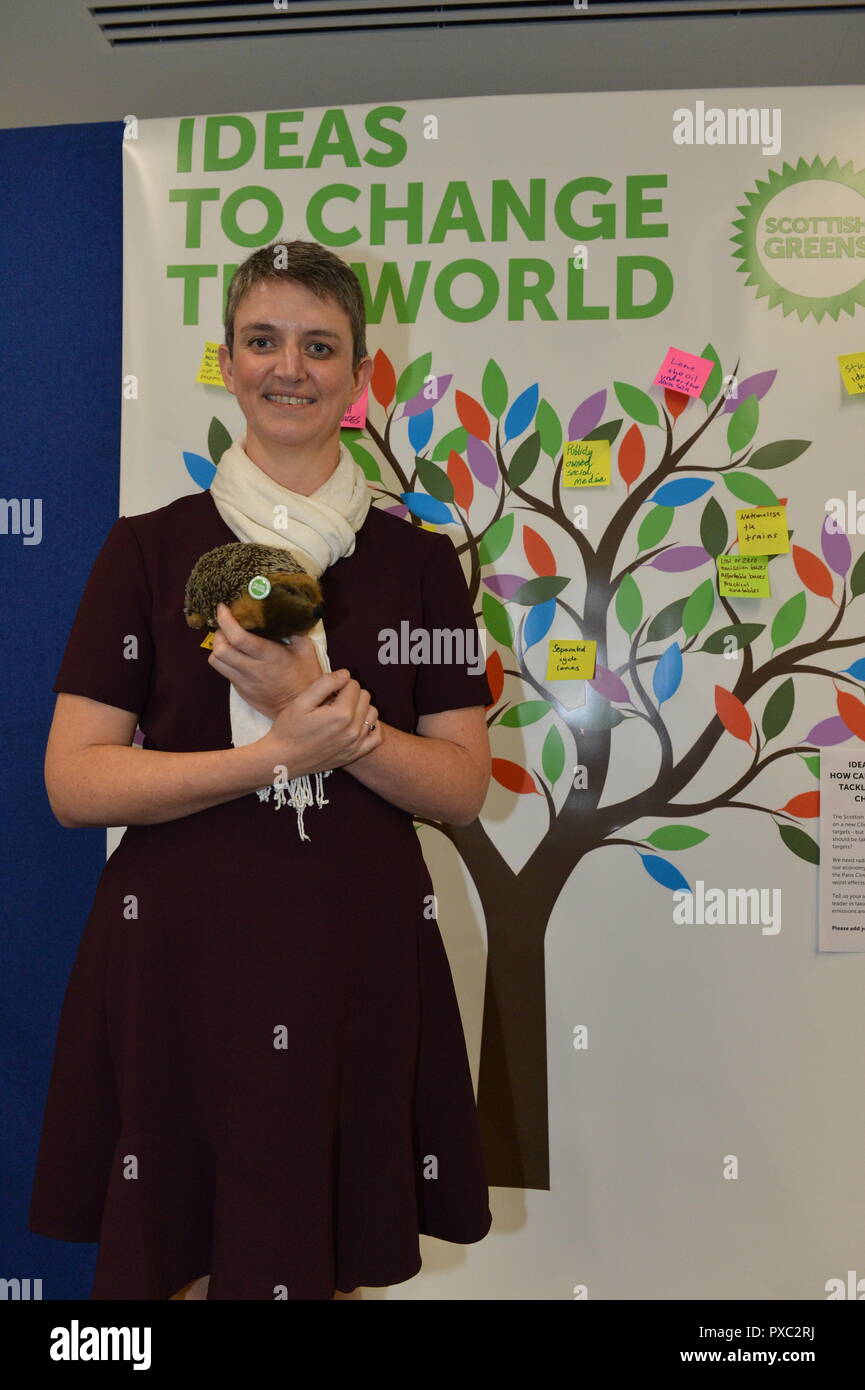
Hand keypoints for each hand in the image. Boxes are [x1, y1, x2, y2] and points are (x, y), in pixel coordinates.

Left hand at [207, 602, 323, 719]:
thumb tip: (282, 613)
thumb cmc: (306, 678)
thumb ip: (293, 630)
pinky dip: (225, 660)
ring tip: (228, 640)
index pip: (238, 637)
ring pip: (215, 661)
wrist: (302, 712)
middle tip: (227, 625)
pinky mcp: (241, 691)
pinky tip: (237, 655)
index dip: (225, 620)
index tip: (223, 608)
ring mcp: (244, 682)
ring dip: (218, 647)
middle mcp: (252, 670)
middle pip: (219, 649)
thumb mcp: (306, 650)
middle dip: (219, 633)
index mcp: (269, 657)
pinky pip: (224, 672)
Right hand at [263, 670, 382, 777]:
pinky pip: (377, 736)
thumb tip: (345, 674)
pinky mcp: (355, 754)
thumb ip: (325, 683)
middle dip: (350, 693)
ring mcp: (356, 744)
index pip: (353, 685)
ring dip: (361, 708)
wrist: (282, 759)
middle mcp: (353, 730)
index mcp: (341, 714)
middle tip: (332, 700)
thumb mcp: (301, 701)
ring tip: (342, 711)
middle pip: (365, 697)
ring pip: (372, 713)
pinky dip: (371, 727)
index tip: (327, 691)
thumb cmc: (289, 729)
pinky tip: (356, 724)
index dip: (339, 683)